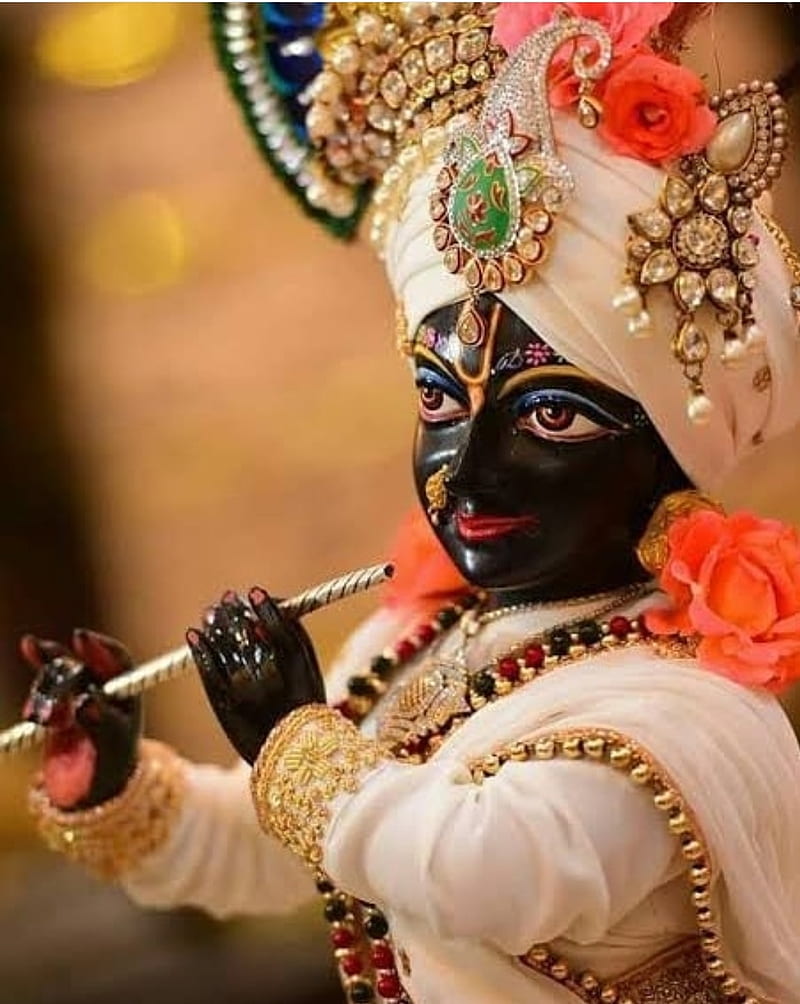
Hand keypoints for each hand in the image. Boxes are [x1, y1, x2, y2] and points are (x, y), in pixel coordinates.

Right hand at [20, 630, 141, 809]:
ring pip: (57, 677)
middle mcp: (100, 689)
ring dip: (46, 680)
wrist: (89, 790)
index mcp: (124, 691)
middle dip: (60, 658)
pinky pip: (42, 695)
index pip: (116, 659)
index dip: (99, 646)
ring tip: (46, 713)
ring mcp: (74, 699)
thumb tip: (86, 701)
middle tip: (40, 649)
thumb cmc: (111, 763)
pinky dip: (36, 692)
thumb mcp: (111, 742)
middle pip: (80, 663)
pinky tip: (31, 675)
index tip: (80, 638)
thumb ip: (100, 721)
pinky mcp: (53, 712)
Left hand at [187, 588, 324, 763]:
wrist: (288, 754)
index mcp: (302, 669)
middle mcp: (275, 681)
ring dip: (216, 627)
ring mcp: (247, 694)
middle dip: (236, 614)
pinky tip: (194, 635)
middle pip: (250, 637)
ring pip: (228, 651)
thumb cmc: (299, 703)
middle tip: (228, 598)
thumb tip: (270, 601)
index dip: (266, 609)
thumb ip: (291, 635)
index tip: (254, 591)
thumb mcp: (307, 669)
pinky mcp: (225, 707)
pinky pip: (209, 673)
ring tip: (210, 613)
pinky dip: (200, 651)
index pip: (282, 630)